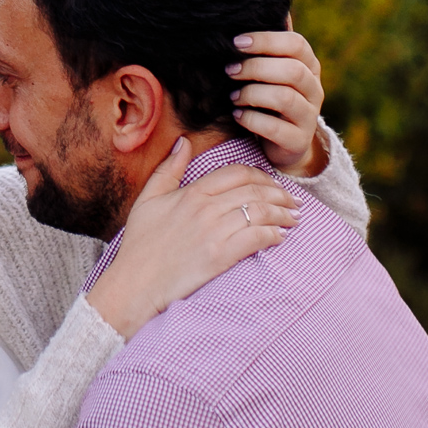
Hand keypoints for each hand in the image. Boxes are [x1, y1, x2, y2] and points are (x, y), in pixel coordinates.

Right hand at [85, 139, 299, 338]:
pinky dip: (272, 235)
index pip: (238, 173)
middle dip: (280, 194)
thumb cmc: (140, 245)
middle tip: (293, 202)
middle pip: (255, 191)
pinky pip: (255, 238)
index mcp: (191, 192)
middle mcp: (205, 208)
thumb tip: (182, 142)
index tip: (273, 185)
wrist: (134, 285)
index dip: (262, 176)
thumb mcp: (148, 200)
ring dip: (283, 214)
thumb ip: (168, 170)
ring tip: (294, 218)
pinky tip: (280, 237)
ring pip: (260, 212)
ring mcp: (213, 232)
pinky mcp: (219, 256)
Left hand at [227, 26, 327, 176]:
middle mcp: (315, 89)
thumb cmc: (271, 100)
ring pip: (284, 97)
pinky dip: (251, 119)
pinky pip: (275, 128)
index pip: (296, 44)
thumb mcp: (273, 72)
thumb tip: (259, 6)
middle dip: (255, 67)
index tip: (237, 42)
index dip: (266, 40)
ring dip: (252, 94)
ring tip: (233, 96)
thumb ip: (269, 47)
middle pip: (291, 70)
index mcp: (309, 66)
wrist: (284, 144)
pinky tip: (238, 115)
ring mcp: (309, 117)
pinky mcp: (298, 141)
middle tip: (230, 70)